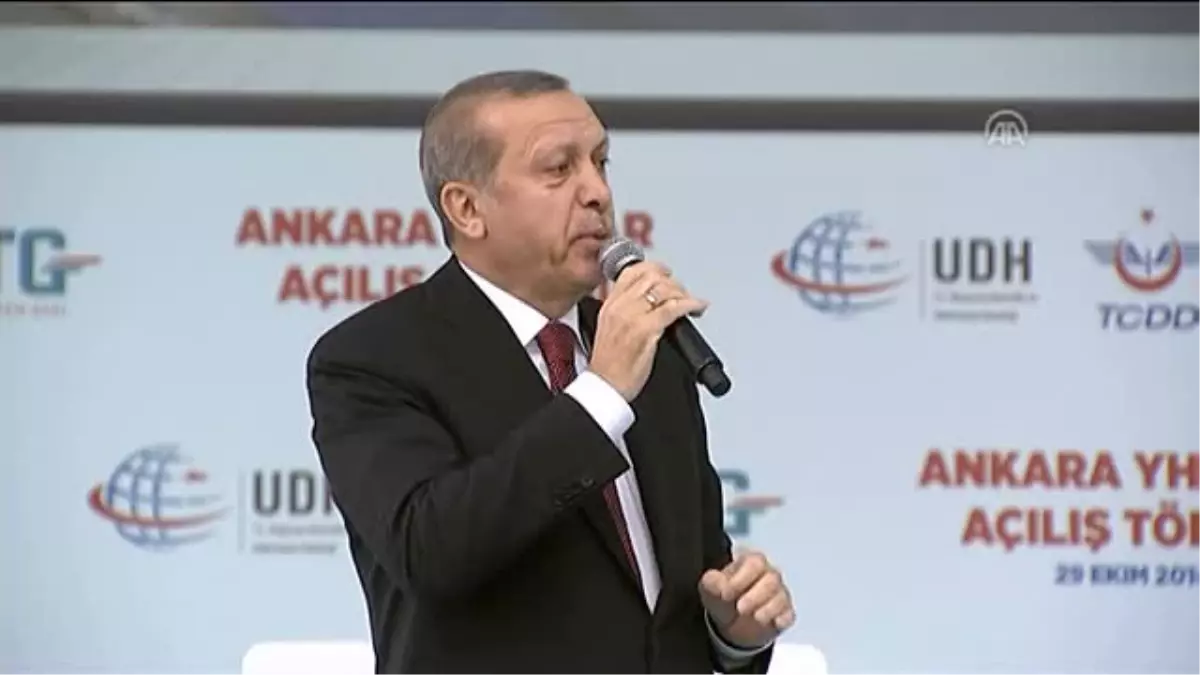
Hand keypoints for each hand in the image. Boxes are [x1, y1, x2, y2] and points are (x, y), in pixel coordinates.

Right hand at [589, 261, 707, 401]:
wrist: (604, 388)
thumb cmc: (610, 367)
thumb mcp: (609, 329)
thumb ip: (625, 312)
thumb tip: (648, 304)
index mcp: (610, 304)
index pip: (632, 272)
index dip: (654, 268)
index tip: (667, 273)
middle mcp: (620, 306)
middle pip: (651, 276)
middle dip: (672, 281)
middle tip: (682, 292)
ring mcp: (633, 317)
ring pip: (664, 289)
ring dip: (684, 293)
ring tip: (691, 302)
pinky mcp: (646, 330)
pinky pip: (674, 308)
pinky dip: (691, 304)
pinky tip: (698, 307)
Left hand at [698, 549, 794, 649]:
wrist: (731, 624)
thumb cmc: (724, 598)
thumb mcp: (710, 588)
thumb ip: (711, 582)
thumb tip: (720, 584)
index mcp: (750, 562)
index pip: (754, 563)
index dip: (741, 579)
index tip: (726, 594)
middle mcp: (769, 574)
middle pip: (772, 578)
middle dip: (755, 595)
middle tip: (740, 608)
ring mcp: (779, 593)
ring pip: (782, 596)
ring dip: (767, 608)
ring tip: (754, 617)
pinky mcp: (786, 613)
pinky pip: (789, 614)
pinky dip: (782, 619)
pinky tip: (773, 623)